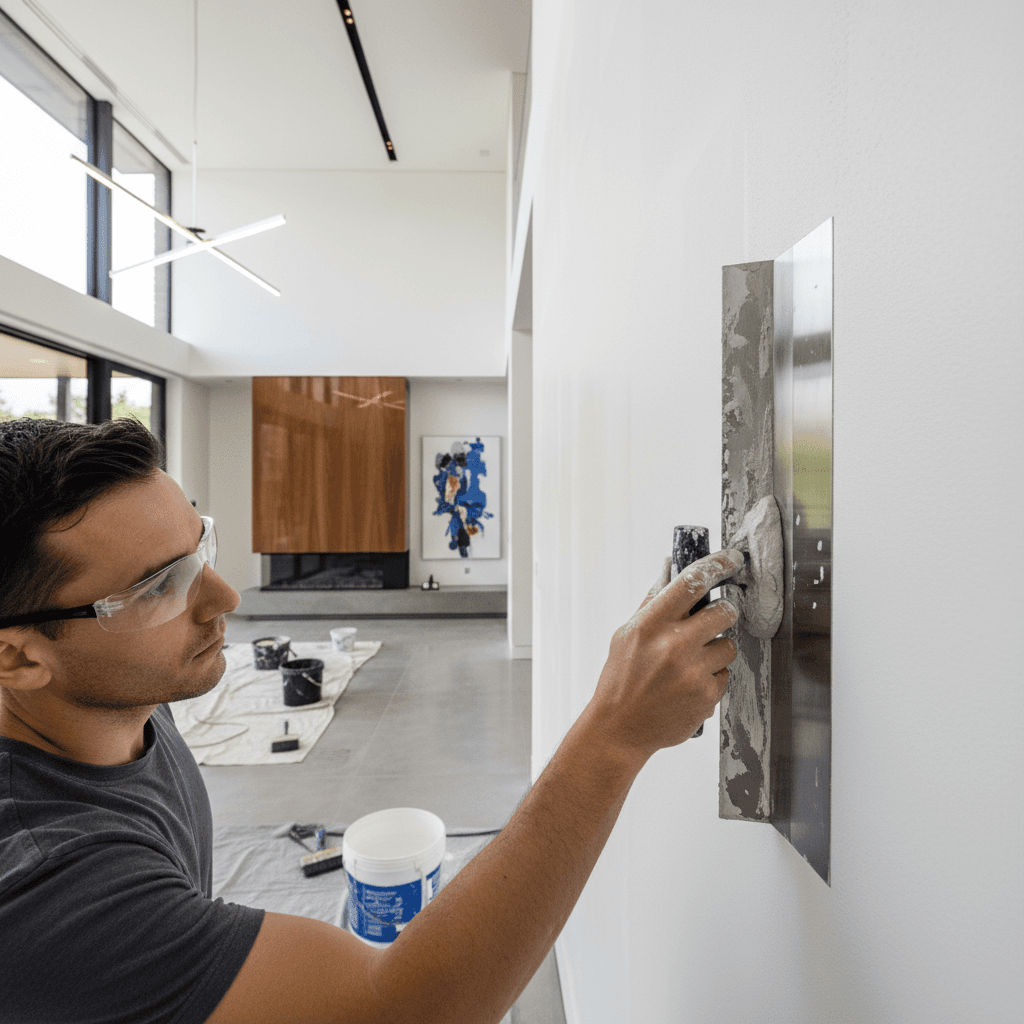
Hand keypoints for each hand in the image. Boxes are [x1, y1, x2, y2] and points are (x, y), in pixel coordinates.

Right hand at [588, 549, 743, 762]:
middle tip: (712, 622)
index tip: (732, 559)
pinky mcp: (706, 696)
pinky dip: (711, 678)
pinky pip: (725, 675)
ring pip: (728, 646)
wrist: (619, 729)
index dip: (717, 565)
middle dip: (723, 614)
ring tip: (691, 663)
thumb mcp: (626, 635)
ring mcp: (693, 672)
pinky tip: (689, 686)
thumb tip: (669, 568)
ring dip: (716, 651)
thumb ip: (652, 603)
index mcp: (651, 624)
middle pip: (724, 612)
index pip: (692, 582)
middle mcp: (674, 645)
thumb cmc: (621, 679)